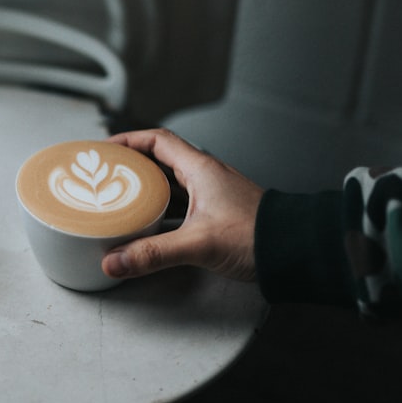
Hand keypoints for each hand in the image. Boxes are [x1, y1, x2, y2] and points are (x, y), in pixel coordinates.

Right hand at [101, 129, 261, 280]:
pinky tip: (150, 225)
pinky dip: (161, 210)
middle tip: (107, 175)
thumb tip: (115, 261)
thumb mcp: (198, 243)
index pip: (157, 141)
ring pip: (170, 184)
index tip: (105, 149)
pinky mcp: (217, 214)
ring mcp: (213, 195)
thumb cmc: (258, 236)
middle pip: (160, 161)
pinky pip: (181, 204)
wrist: (295, 251)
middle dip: (131, 166)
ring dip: (146, 190)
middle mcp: (206, 177)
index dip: (129, 141)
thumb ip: (153, 253)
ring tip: (120, 199)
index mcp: (201, 169)